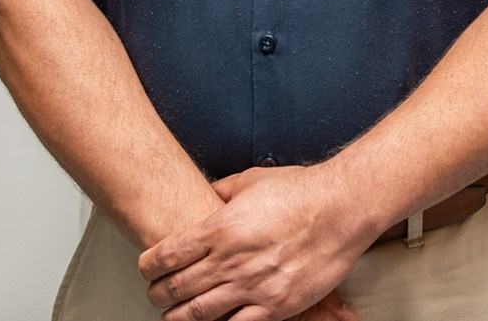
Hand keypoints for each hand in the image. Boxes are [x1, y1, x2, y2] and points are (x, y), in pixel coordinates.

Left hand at [138, 164, 372, 320]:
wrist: (341, 209)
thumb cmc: (301, 192)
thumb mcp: (252, 180)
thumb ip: (223, 191)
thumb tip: (207, 195)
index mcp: (220, 227)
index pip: (167, 254)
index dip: (148, 265)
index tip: (146, 268)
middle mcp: (231, 259)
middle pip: (176, 287)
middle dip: (157, 294)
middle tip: (155, 294)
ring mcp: (252, 285)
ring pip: (199, 314)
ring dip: (178, 317)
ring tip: (172, 316)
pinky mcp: (275, 306)